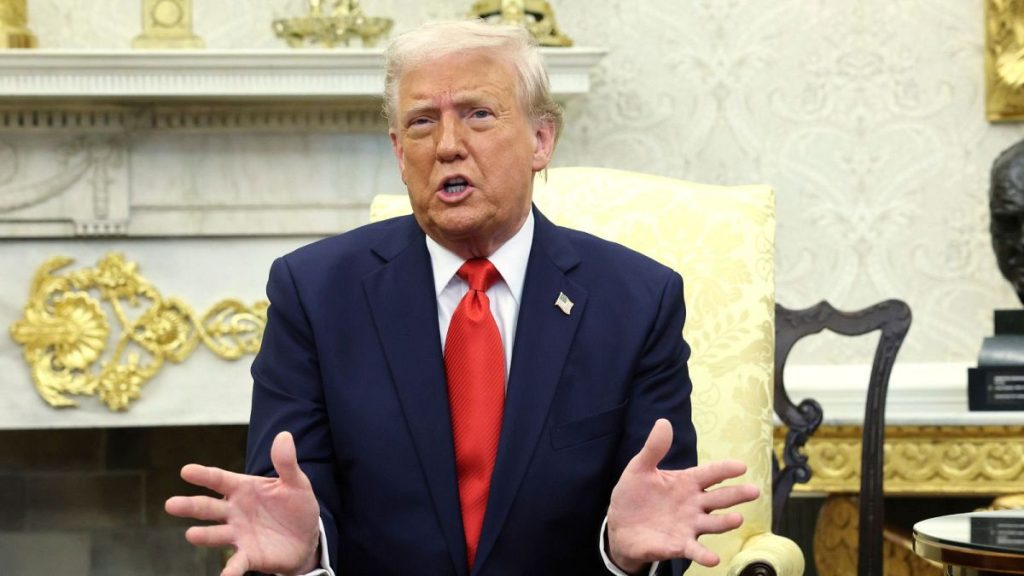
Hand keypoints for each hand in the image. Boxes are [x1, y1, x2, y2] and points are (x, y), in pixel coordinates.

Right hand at [165, 431, 321, 575]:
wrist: (308, 538)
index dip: (204, 475)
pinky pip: (236, 564)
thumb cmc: (296, 506)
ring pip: (215, 534)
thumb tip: (283, 436)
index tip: (186, 470)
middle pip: (208, 507)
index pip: (220, 479)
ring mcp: (238, 534)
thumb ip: (286, 463)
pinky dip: (230, 571)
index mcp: (243, 489)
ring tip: (191, 534)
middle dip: (190, 506)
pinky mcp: (248, 555)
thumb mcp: (296, 483)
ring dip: (203, 535)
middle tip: (170, 504)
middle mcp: (234, 511)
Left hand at [607, 419, 759, 573]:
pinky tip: (714, 559)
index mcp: (686, 482)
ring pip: (713, 523)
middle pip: (719, 498)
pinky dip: (705, 555)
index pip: (710, 474)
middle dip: (737, 495)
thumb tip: (663, 422)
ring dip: (725, 522)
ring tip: (738, 519)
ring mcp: (688, 526)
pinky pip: (695, 550)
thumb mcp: (639, 469)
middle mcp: (693, 504)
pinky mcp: (678, 545)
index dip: (725, 469)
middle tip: (754, 491)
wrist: (619, 526)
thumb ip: (653, 449)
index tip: (741, 466)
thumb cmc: (634, 495)